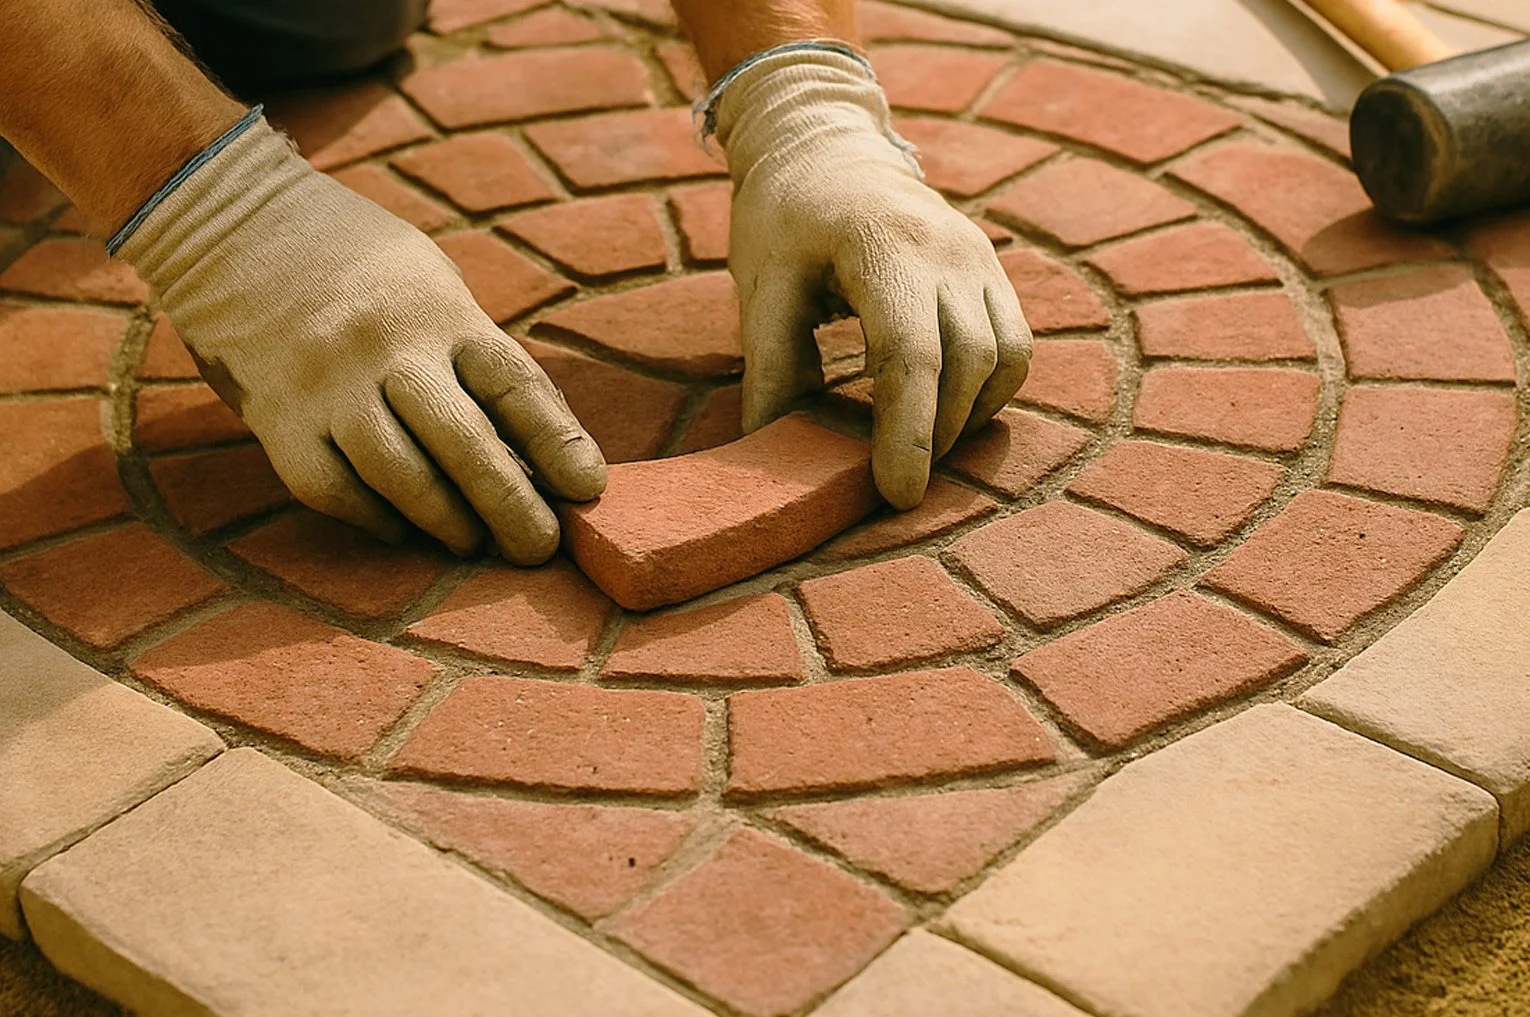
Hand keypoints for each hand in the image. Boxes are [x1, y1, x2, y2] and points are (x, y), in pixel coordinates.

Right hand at [117, 118, 604, 561]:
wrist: (234, 225)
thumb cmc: (364, 270)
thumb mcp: (434, 286)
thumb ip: (478, 362)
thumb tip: (540, 457)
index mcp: (441, 311)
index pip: (513, 383)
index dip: (556, 441)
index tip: (588, 488)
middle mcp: (387, 347)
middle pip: (461, 440)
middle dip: (508, 503)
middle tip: (538, 548)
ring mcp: (327, 385)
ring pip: (397, 473)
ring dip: (444, 520)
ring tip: (473, 544)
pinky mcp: (277, 418)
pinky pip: (332, 488)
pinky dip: (374, 518)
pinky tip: (401, 529)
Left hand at [715, 48, 1031, 509]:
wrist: (827, 143)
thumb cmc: (785, 216)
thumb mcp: (762, 282)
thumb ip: (773, 364)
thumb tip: (774, 450)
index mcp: (881, 245)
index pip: (912, 355)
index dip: (907, 432)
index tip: (895, 494)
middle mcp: (947, 248)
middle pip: (968, 363)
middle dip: (938, 435)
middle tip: (897, 485)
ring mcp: (979, 256)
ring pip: (1004, 358)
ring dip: (969, 417)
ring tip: (919, 449)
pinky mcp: (990, 269)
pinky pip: (1014, 344)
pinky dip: (988, 391)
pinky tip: (944, 413)